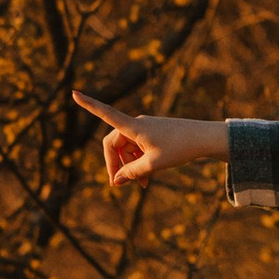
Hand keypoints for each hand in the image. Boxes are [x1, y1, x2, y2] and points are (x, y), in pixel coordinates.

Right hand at [74, 92, 227, 187]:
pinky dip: (138, 162)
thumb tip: (116, 180)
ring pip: (127, 148)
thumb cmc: (180, 149)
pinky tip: (147, 178)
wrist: (205, 138)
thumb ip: (132, 173)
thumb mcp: (153, 164)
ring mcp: (145, 129)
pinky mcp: (154, 133)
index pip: (106, 113)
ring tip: (141, 185)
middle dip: (115, 164)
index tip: (74, 93)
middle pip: (114, 143)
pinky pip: (138, 148)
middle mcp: (137, 124)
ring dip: (129, 166)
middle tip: (119, 184)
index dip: (89, 105)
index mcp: (134, 126)